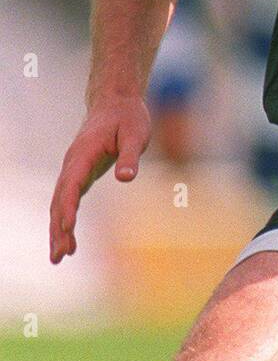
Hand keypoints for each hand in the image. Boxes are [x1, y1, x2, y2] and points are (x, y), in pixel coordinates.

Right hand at [49, 97, 151, 263]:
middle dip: (58, 228)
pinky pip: (67, 201)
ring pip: (60, 203)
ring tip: (59, 257)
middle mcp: (73, 163)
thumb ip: (130, 156)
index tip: (68, 228)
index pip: (72, 183)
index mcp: (84, 153)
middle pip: (60, 199)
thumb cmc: (128, 118)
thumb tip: (126, 178)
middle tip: (59, 255)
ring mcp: (73, 169)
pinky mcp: (79, 174)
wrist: (116, 103)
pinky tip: (69, 242)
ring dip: (58, 229)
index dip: (69, 206)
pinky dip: (64, 221)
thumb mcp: (136, 134)